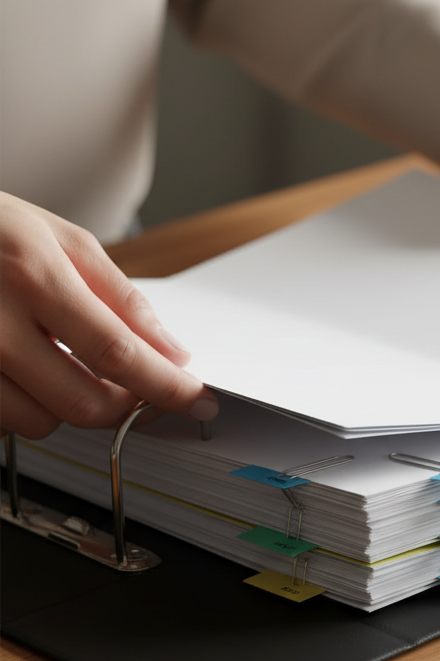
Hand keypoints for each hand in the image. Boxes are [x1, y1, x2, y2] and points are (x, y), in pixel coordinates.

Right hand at [0, 193, 217, 439]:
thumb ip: (121, 297)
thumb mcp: (58, 237)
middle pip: (82, 403)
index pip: (117, 353)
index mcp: (29, 274)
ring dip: (66, 406)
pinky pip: (0, 421)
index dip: (166, 386)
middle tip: (135, 389)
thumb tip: (171, 351)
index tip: (198, 401)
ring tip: (57, 362)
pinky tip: (19, 367)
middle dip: (123, 406)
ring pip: (39, 423)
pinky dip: (23, 404)